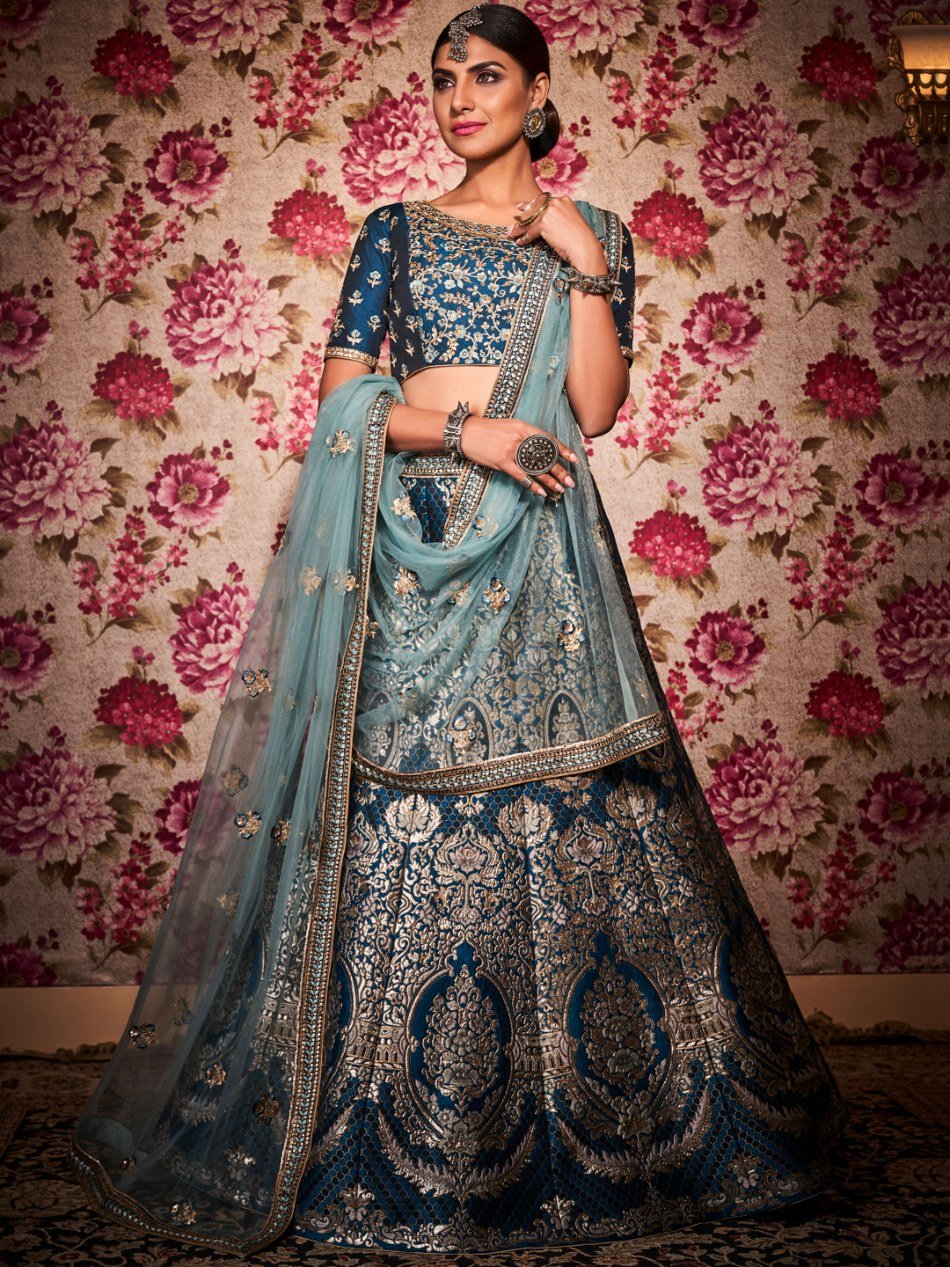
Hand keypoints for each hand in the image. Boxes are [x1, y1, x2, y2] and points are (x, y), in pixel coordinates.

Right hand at [458, 415, 577, 498]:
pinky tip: (541, 492)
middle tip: (571, 481)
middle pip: (545, 457)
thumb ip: (525, 435)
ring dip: (550, 480)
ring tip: (560, 489)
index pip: (549, 440)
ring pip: (536, 469)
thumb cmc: (489, 430)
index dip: (563, 451)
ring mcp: (511, 451)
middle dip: (560, 471)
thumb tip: (541, 448)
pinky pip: (521, 476)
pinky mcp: (502, 462)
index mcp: (524, 427)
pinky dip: (532, 485)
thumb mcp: (511, 426)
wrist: (467, 433)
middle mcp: (520, 438)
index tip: (574, 460)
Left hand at [507, 194, 606, 272]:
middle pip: (535, 209)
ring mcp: (549, 212)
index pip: (544, 201)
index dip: (533, 205)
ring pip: (530, 221)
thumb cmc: (580, 238)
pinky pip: (530, 231)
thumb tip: (548, 222)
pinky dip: (524, 238)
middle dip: (524, 214)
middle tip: (515, 215)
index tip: (525, 206)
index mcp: (564, 200)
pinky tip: (520, 242)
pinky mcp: (544, 223)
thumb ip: (560, 216)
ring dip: (519, 228)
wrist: (584, 246)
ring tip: (511, 233)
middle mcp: (556, 203)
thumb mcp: (571, 221)